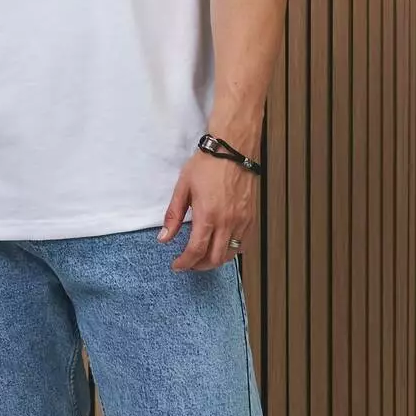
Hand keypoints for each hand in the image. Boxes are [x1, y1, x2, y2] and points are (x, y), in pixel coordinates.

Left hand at [157, 149, 258, 271]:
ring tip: (203, 256)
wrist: (232, 149)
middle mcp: (227, 222)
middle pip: (214, 259)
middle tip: (188, 263)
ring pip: (230, 255)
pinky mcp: (251, 218)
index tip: (177, 265)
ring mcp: (242, 221)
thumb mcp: (183, 187)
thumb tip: (164, 238)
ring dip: (215, 261)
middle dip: (198, 266)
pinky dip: (231, 251)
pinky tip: (221, 246)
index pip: (196, 251)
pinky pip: (243, 245)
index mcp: (208, 215)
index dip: (184, 263)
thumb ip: (174, 215)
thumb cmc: (207, 164)